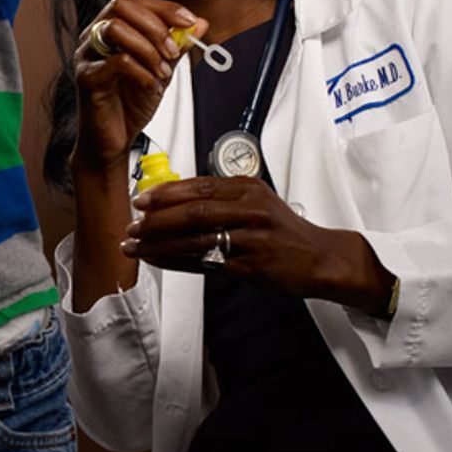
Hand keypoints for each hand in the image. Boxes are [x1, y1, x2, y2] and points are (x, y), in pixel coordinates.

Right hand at [72, 0, 207, 172]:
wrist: (114, 140)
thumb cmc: (129, 105)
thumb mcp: (162, 70)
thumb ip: (177, 46)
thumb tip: (199, 23)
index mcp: (112, 29)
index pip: (137, 2)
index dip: (166, 8)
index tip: (189, 22)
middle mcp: (95, 37)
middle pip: (121, 6)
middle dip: (155, 26)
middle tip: (173, 51)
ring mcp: (87, 55)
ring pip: (114, 29)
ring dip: (148, 48)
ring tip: (162, 71)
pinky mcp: (87, 78)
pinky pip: (115, 62)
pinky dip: (140, 71)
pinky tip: (150, 84)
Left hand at [123, 174, 393, 312]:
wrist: (319, 257)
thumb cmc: (281, 230)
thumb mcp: (255, 201)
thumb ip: (221, 198)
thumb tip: (175, 200)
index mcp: (246, 187)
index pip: (197, 187)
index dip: (165, 194)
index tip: (140, 201)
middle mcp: (248, 208)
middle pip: (192, 211)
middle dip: (156, 219)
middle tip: (132, 226)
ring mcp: (250, 237)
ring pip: (194, 238)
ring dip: (159, 243)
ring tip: (134, 246)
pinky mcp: (251, 265)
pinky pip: (205, 263)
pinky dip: (176, 261)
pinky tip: (158, 260)